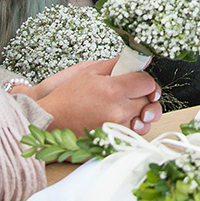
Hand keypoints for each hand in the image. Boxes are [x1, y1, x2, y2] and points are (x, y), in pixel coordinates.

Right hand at [30, 58, 160, 134]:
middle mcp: (119, 111)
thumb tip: (137, 58)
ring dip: (140, 114)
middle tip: (129, 93)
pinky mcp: (114, 143)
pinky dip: (131, 128)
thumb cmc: (66, 98)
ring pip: (146, 121)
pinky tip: (120, 121)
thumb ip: (116, 64)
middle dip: (143, 96)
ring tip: (125, 108)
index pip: (148, 83)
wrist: (50, 122)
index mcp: (114, 90)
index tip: (137, 80)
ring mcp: (118, 129)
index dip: (144, 80)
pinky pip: (135, 135)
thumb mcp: (89, 72)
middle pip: (149, 102)